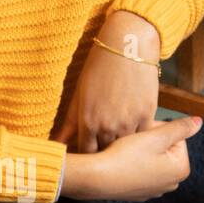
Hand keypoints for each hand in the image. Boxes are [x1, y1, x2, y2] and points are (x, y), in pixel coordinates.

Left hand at [53, 11, 160, 151]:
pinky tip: (136, 134)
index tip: (89, 154)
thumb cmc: (99, 68)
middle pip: (105, 154)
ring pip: (125, 149)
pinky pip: (142, 138)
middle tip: (104, 153)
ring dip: (122, 149)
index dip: (87, 155)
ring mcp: (128, 123)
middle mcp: (108, 126)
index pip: (86, 153)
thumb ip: (69, 123)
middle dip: (103, 155)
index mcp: (88, 122)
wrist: (128, 46)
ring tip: (120, 143)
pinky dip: (139, 138)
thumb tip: (56, 143)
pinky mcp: (147, 116)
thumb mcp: (79, 95)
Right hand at [61, 115, 201, 201]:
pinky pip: (139, 171)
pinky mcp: (138, 193)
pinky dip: (132, 164)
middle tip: (132, 142)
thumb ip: (181, 127)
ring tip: (125, 153)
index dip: (157, 129)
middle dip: (150, 141)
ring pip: (151, 159)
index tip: (142, 134)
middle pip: (164, 148)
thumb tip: (199, 122)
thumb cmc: (126, 156)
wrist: (97, 178)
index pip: (175, 136)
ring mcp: (154, 191)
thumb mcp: (156, 136)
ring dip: (141, 151)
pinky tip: (121, 163)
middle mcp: (171, 183)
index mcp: (181, 169)